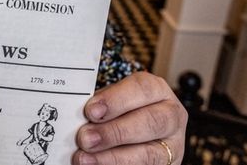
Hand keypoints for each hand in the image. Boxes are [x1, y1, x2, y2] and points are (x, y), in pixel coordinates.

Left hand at [73, 72, 187, 164]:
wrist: (133, 137)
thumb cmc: (119, 114)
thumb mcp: (112, 104)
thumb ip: (99, 108)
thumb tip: (74, 117)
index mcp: (157, 91)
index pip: (142, 89)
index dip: (116, 100)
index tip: (90, 111)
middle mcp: (171, 116)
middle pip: (149, 122)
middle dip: (114, 132)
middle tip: (84, 138)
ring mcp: (172, 146)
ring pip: (149, 154)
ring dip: (113, 158)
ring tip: (84, 158)